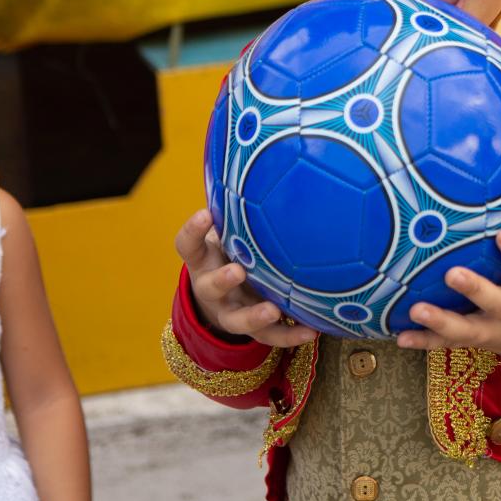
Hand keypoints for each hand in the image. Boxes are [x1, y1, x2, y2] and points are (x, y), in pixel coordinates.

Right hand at [175, 210, 316, 348]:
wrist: (224, 299)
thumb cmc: (231, 252)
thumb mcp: (227, 235)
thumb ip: (238, 213)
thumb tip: (269, 162)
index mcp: (203, 260)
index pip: (188, 245)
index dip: (193, 231)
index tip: (204, 214)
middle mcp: (211, 287)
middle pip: (210, 287)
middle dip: (223, 280)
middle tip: (237, 271)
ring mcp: (230, 311)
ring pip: (237, 320)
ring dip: (254, 316)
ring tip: (272, 309)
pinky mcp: (252, 330)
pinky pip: (270, 337)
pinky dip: (290, 334)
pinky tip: (312, 329)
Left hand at [396, 194, 500, 368]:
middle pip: (495, 303)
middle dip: (474, 290)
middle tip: (452, 273)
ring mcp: (492, 330)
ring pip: (466, 330)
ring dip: (441, 321)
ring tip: (416, 309)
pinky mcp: (473, 341)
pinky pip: (446, 343)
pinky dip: (424, 341)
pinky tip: (401, 336)